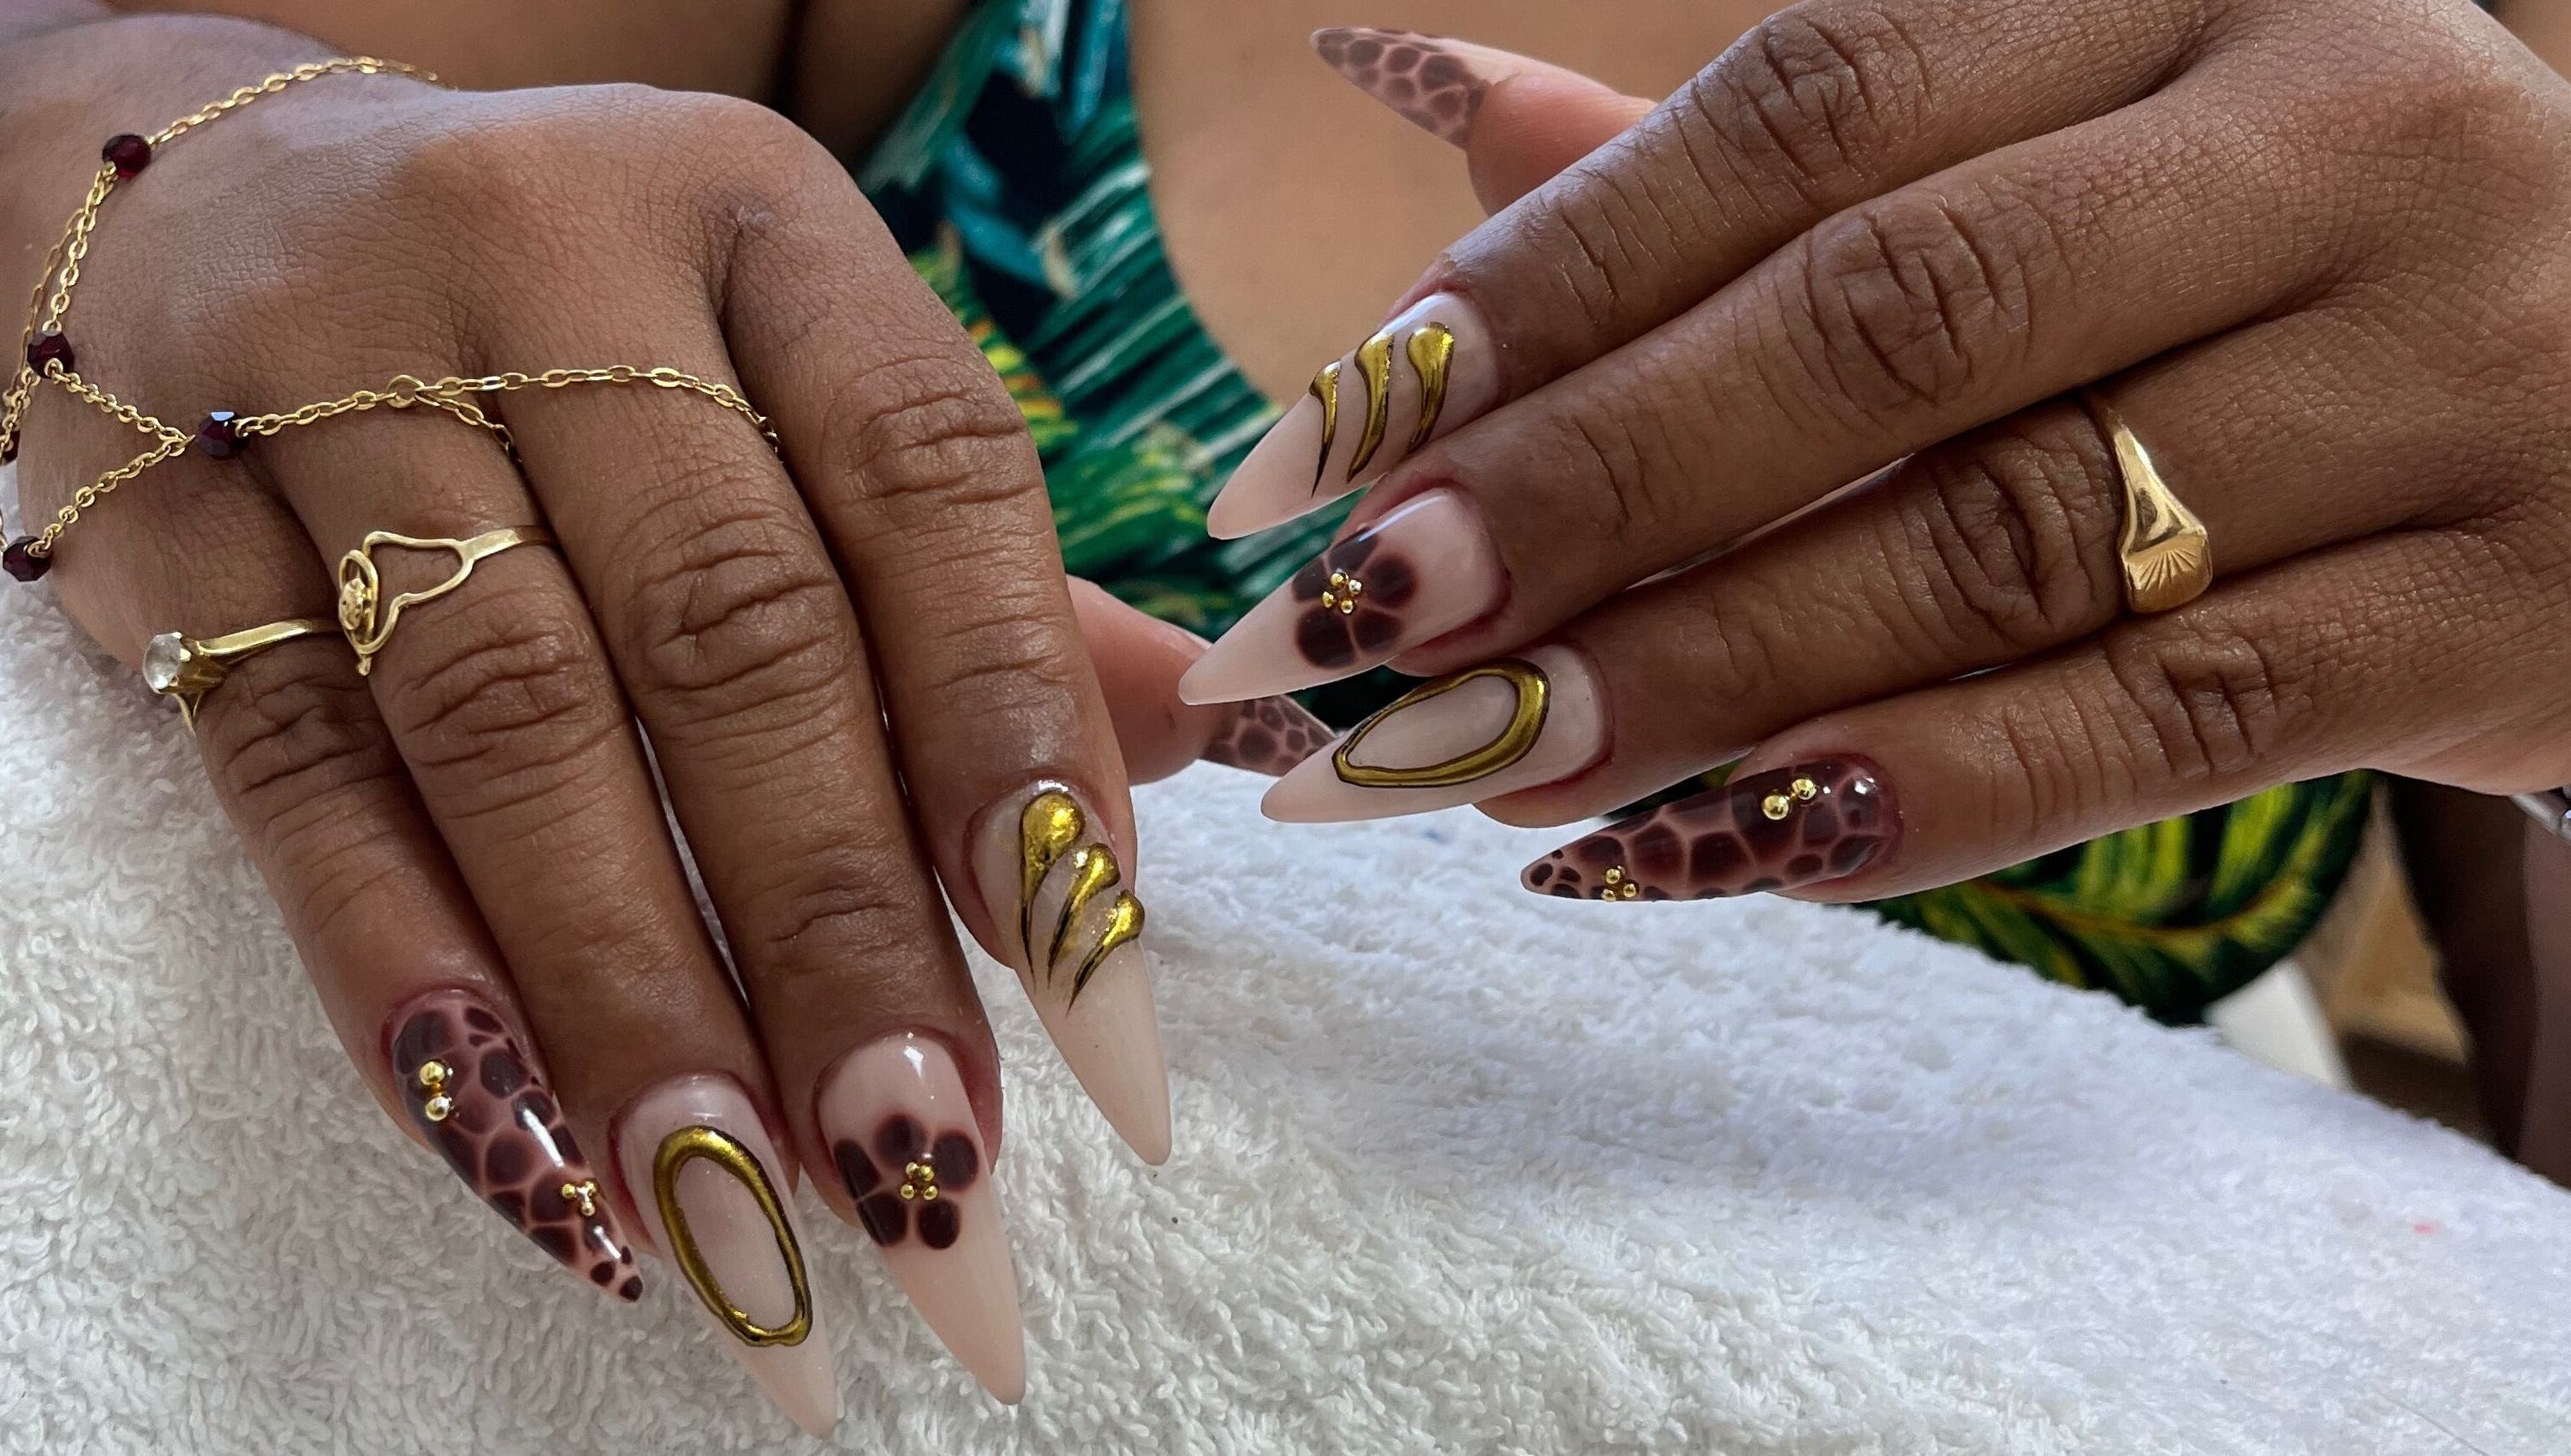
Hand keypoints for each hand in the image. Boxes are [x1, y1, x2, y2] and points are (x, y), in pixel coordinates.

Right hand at [1, 19, 1320, 1423]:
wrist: (220, 199)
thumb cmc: (589, 332)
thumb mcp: (791, 366)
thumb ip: (982, 570)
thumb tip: (1201, 745)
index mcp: (762, 221)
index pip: (933, 482)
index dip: (1023, 740)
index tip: (1098, 990)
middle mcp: (549, 265)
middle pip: (728, 629)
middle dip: (841, 922)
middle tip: (927, 1162)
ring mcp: (327, 379)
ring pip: (507, 718)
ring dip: (636, 990)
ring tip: (742, 1209)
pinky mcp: (158, 517)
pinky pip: (291, 776)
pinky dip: (411, 978)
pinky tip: (525, 1151)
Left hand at [1180, 5, 2570, 906]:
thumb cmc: (2259, 273)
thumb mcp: (2037, 161)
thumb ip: (1743, 161)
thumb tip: (1401, 87)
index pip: (1806, 112)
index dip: (1534, 284)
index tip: (1311, 447)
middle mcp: (2336, 132)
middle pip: (1885, 323)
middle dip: (1582, 491)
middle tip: (1350, 629)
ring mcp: (2455, 369)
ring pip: (2001, 542)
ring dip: (1692, 672)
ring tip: (1457, 767)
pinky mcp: (2509, 613)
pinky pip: (2156, 730)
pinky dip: (1898, 798)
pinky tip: (1670, 854)